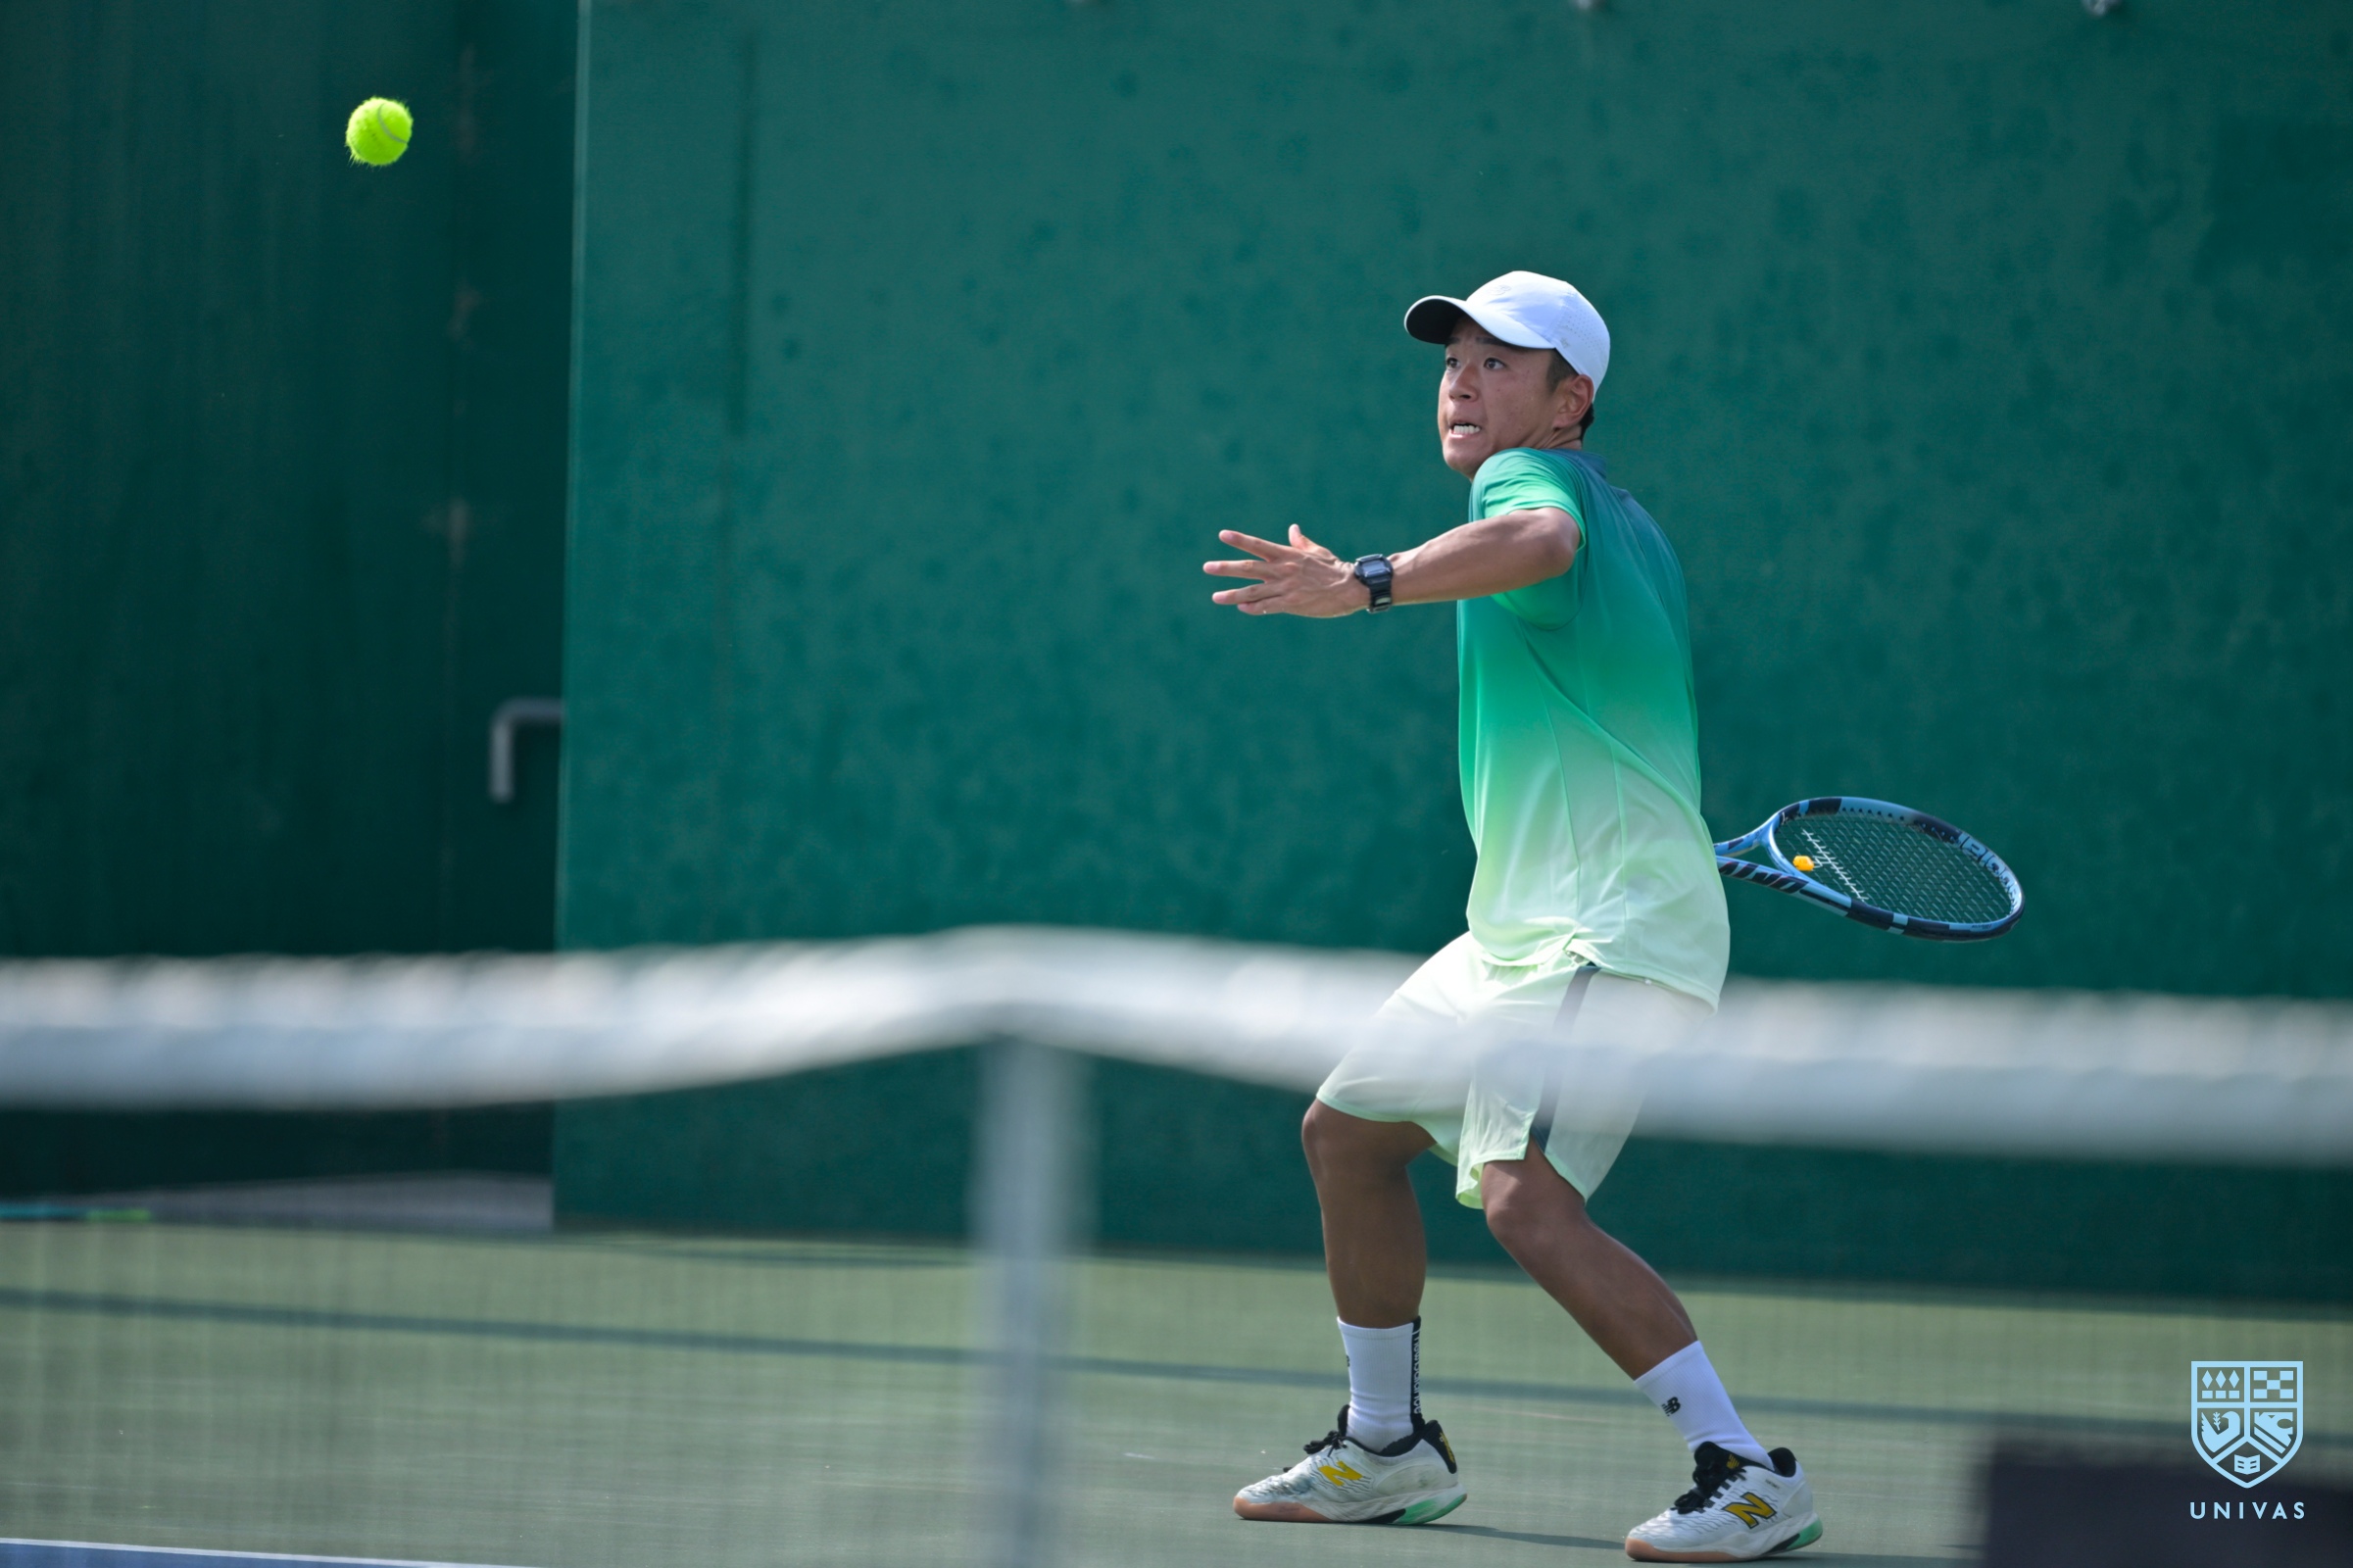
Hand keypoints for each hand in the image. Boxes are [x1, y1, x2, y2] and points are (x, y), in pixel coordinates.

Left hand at [1203, 526, 1366, 616]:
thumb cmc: (1334, 568)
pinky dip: (1253, 608)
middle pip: (1248, 568)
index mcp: (1287, 555)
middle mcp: (1282, 570)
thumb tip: (1292, 528)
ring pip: (1252, 591)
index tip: (1222, 535)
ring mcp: (1285, 587)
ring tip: (1215, 596)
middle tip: (1207, 567)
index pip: (1258, 545)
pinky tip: (1241, 608)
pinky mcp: (1291, 604)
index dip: (1239, 540)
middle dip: (1226, 567)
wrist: (1350, 587)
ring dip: (1232, 594)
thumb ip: (1300, 542)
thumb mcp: (1316, 551)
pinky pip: (1267, 607)